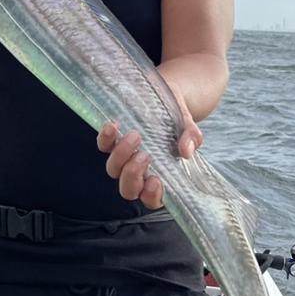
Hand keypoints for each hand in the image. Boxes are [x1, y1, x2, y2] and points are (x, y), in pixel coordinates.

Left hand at [96, 82, 201, 209]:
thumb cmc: (178, 121)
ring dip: (121, 155)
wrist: (165, 96)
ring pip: (113, 170)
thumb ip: (191, 138)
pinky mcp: (112, 141)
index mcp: (160, 177)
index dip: (152, 196)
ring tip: (135, 135)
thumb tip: (186, 151)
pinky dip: (106, 138)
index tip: (155, 181)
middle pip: (128, 190)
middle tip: (145, 156)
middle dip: (133, 175)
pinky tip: (114, 125)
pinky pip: (103, 146)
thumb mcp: (188, 126)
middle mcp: (139, 172)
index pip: (153, 199)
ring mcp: (124, 158)